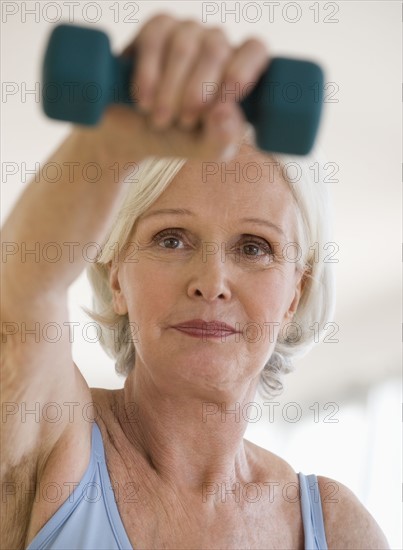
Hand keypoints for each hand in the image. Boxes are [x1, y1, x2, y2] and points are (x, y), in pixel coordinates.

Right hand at [95, 13, 268, 161]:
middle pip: (216, 50)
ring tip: (160, 120)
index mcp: (239, 70)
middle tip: (184, 123)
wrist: (134, 134)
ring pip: (184, 48)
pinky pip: (155, 41)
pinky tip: (144, 100)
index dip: (241, 72)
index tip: (221, 104)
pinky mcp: (156, 28)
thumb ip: (223, 138)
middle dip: (197, 93)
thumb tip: (224, 113)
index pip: (254, 50)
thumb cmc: (179, 137)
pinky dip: (148, 76)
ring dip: (170, 91)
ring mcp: (187, 32)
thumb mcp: (206, 148)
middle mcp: (217, 45)